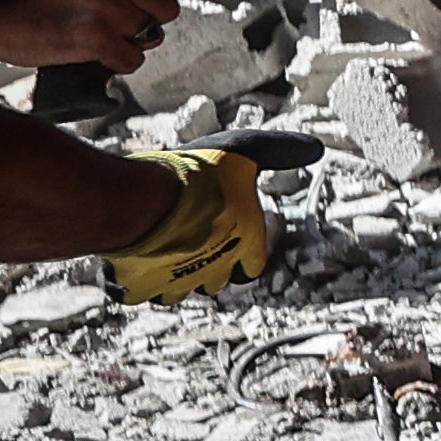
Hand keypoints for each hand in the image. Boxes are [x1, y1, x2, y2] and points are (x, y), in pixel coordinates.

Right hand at [0, 0, 175, 72]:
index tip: (131, 5)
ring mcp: (103, 4)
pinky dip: (116, 63)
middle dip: (145, 21)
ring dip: (125, 42)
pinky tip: (94, 55)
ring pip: (148, 35)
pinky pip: (132, 59)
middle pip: (163, 8)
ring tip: (92, 36)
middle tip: (115, 26)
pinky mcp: (94, 36)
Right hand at [107, 147, 280, 302]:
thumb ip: (277, 151)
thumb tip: (312, 149)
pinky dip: (133, 279)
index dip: (241, 251)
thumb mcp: (245, 152)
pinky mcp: (141, 289)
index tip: (226, 233)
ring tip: (158, 246)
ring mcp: (177, 285)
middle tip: (190, 236)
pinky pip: (137, 291)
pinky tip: (129, 257)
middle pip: (216, 279)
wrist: (145, 201)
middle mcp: (216, 272)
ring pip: (178, 289)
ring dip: (171, 273)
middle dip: (206, 262)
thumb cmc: (196, 179)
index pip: (253, 265)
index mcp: (246, 247)